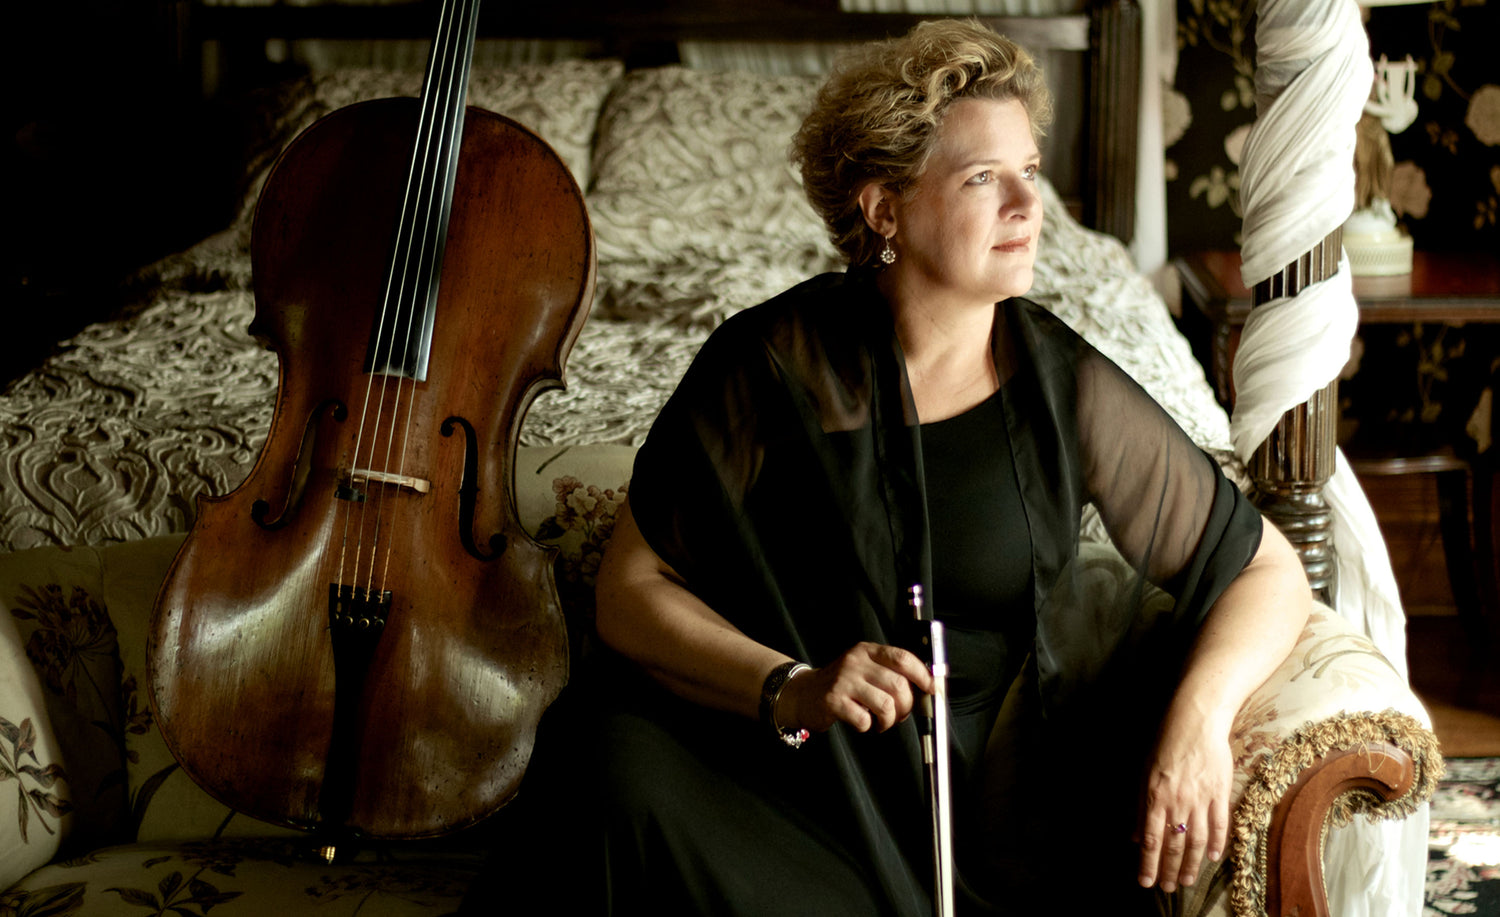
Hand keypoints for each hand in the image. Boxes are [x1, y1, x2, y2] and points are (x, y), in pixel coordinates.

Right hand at [776, 642, 933, 733]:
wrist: (804, 693)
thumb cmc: (843, 685)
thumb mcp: (865, 669)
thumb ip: (890, 674)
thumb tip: (925, 689)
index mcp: (867, 651)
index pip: (903, 658)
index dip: (923, 675)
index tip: (932, 689)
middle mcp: (855, 662)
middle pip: (898, 685)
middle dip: (906, 706)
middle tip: (899, 715)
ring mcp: (843, 680)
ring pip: (885, 705)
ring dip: (888, 720)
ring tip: (880, 722)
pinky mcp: (833, 700)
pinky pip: (864, 719)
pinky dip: (868, 726)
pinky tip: (862, 722)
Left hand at [1134, 720, 1231, 893]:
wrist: (1195, 723)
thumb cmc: (1165, 746)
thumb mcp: (1144, 775)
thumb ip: (1140, 809)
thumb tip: (1135, 837)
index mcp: (1155, 797)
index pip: (1151, 839)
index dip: (1148, 863)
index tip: (1145, 882)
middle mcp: (1177, 802)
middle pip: (1173, 844)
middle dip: (1168, 869)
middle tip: (1166, 888)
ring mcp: (1200, 798)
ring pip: (1196, 840)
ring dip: (1191, 864)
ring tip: (1186, 881)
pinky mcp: (1220, 792)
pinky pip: (1219, 824)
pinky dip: (1216, 843)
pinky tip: (1212, 857)